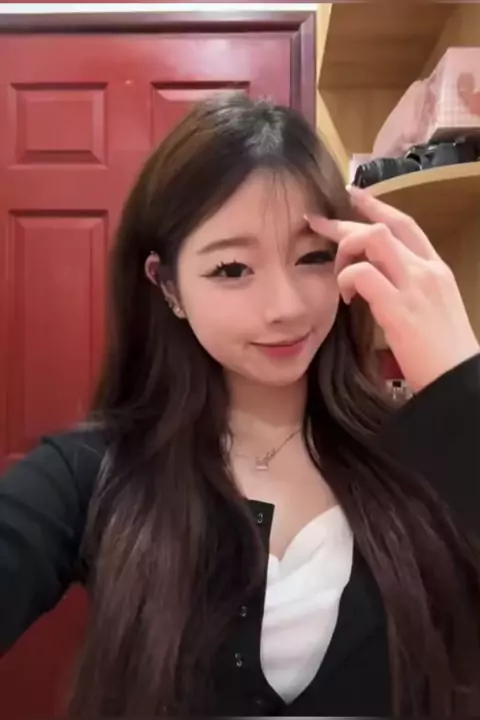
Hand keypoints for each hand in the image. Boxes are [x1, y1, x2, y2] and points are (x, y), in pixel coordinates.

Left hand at [307, 186, 479, 392]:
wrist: (459, 381)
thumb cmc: (444, 354)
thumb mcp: (433, 311)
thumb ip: (409, 292)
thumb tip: (378, 285)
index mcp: (436, 271)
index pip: (405, 225)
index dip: (377, 207)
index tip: (354, 195)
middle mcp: (427, 271)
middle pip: (383, 227)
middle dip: (345, 221)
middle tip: (316, 222)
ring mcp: (415, 286)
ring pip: (373, 239)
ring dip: (346, 250)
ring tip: (337, 275)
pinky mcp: (400, 308)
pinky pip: (362, 275)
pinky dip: (346, 281)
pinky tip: (345, 300)